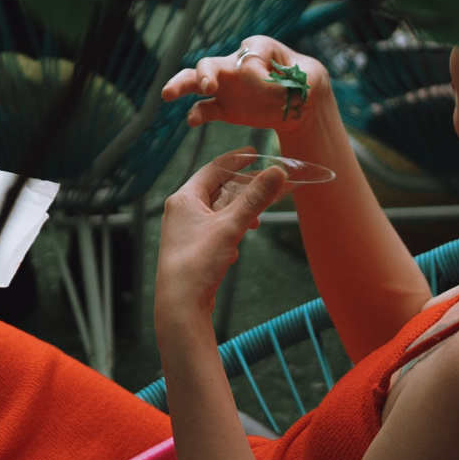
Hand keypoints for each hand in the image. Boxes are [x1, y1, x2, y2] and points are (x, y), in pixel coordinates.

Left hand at [153, 151, 290, 331]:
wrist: (181, 305)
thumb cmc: (197, 263)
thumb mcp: (231, 226)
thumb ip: (255, 198)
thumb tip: (277, 172)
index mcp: (183, 198)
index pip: (212, 169)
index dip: (235, 160)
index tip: (255, 153)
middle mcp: (181, 211)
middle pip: (218, 190)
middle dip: (244, 189)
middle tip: (269, 184)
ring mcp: (187, 231)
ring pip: (219, 212)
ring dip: (240, 212)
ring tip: (258, 218)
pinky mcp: (194, 250)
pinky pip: (217, 231)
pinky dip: (231, 232)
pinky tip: (237, 247)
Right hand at [163, 36, 328, 129]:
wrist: (305, 105)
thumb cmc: (308, 83)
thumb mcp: (312, 78)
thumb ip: (292, 80)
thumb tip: (265, 88)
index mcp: (259, 49)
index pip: (250, 57)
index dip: (261, 75)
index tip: (280, 91)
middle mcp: (236, 64)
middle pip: (211, 62)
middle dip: (206, 72)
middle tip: (207, 85)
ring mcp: (227, 86)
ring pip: (196, 81)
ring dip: (181, 85)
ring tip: (168, 94)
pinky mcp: (225, 108)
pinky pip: (204, 109)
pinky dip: (196, 114)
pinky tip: (192, 122)